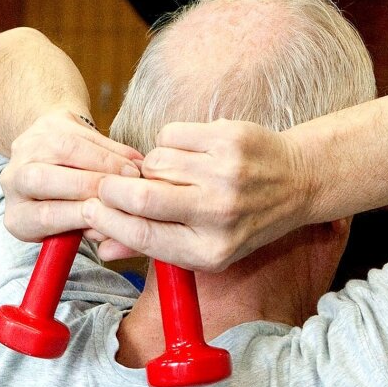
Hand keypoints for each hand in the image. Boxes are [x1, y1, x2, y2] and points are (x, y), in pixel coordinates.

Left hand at [0, 109, 143, 241]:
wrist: (58, 171)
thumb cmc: (70, 210)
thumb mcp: (72, 232)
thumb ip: (87, 232)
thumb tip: (110, 230)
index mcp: (18, 216)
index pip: (42, 216)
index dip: (77, 215)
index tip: (108, 216)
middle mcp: (13, 180)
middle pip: (40, 178)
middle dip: (86, 184)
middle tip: (122, 192)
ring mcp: (27, 147)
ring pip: (62, 148)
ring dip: (104, 161)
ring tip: (132, 174)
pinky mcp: (48, 124)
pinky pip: (81, 133)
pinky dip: (111, 147)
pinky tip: (131, 159)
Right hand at [82, 119, 312, 271]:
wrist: (297, 182)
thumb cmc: (242, 220)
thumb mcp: (204, 246)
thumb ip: (151, 245)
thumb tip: (100, 246)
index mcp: (210, 251)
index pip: (143, 235)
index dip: (107, 221)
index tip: (90, 208)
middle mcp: (220, 216)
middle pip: (142, 198)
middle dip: (114, 189)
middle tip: (108, 185)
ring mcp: (226, 175)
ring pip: (155, 162)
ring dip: (149, 166)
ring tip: (168, 173)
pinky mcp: (229, 140)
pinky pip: (171, 135)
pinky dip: (169, 142)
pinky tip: (188, 152)